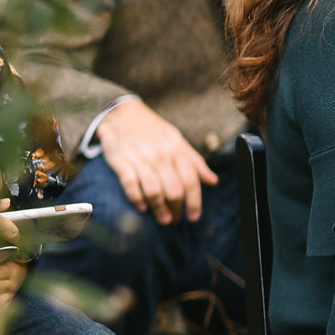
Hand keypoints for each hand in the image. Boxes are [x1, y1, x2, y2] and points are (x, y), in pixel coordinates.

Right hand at [96, 98, 217, 223]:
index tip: (193, 217)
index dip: (194, 203)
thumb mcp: (177, 141)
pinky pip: (130, 185)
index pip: (191, 181)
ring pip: (154, 191)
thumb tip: (213, 181)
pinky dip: (137, 199)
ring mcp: (140, 159)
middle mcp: (161, 155)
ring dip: (159, 209)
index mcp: (177, 150)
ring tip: (162, 218)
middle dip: (176, 209)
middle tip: (175, 219)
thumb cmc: (153, 131)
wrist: (122, 115)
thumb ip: (195, 162)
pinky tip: (142, 207)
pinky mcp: (121, 162)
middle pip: (173, 190)